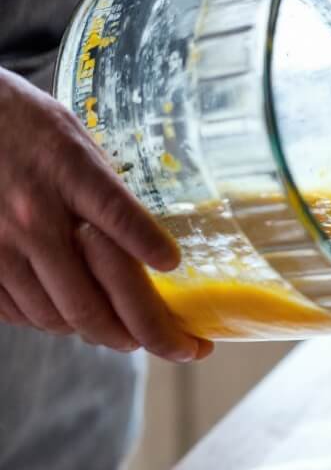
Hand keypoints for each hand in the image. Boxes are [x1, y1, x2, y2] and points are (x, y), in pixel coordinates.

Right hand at [0, 70, 210, 361]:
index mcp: (66, 172)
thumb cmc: (21, 125)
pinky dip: (52, 320)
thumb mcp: (73, 138)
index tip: (173, 266)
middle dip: (141, 335)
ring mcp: (2, 245)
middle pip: (91, 301)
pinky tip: (70, 312)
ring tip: (122, 331)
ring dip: (95, 333)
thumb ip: (107, 188)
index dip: (150, 247)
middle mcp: (33, 215)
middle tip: (171, 345)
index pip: (117, 216)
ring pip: (57, 318)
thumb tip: (153, 241)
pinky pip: (21, 314)